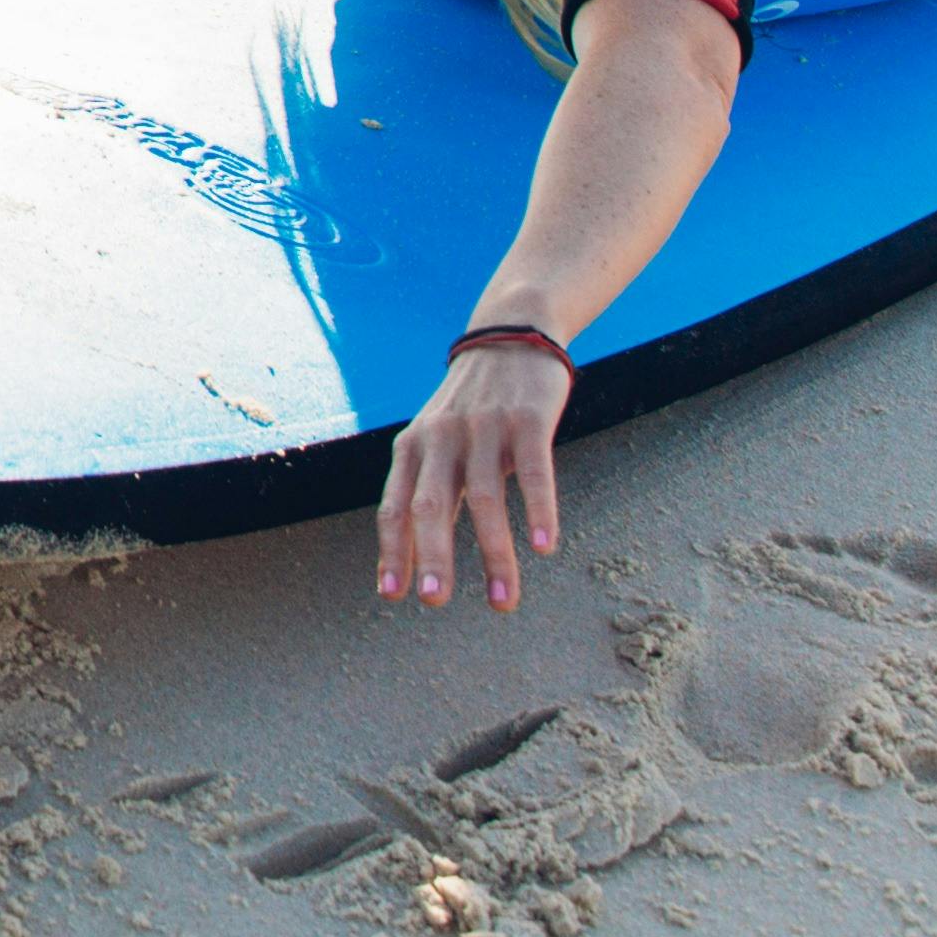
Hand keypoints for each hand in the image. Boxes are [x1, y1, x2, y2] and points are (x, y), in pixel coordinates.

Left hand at [376, 342, 568, 609]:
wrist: (509, 335)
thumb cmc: (471, 406)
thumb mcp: (436, 440)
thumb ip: (428, 489)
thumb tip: (415, 555)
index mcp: (413, 448)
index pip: (395, 505)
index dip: (392, 550)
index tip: (392, 595)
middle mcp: (441, 438)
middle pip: (431, 505)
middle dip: (431, 556)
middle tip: (433, 601)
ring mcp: (483, 428)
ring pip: (484, 499)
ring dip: (495, 554)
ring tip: (503, 601)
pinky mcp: (526, 420)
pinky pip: (533, 471)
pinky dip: (538, 510)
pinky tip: (544, 546)